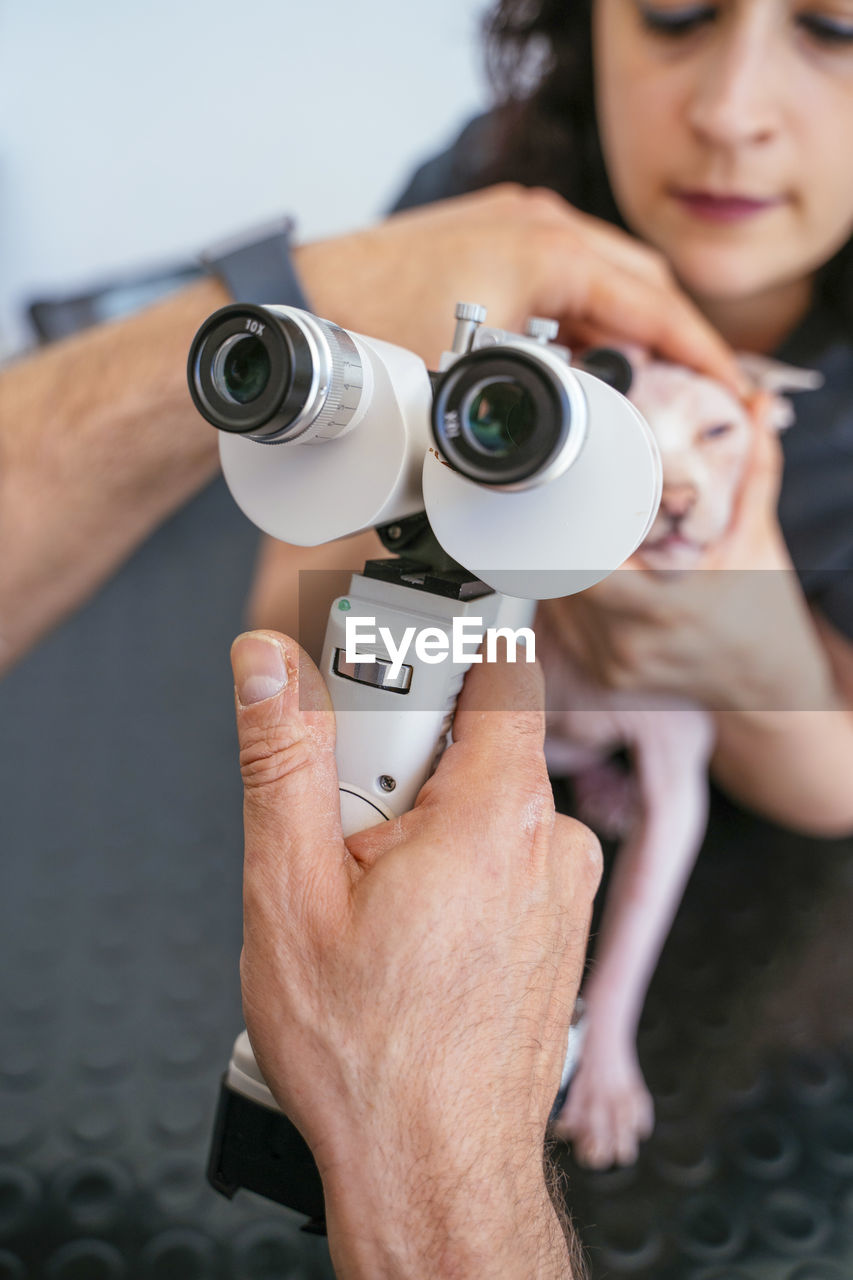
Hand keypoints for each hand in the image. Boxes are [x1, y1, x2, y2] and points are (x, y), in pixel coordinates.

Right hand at [231, 630, 600, 1278]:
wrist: (433, 1174)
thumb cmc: (371, 1058)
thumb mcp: (291, 893)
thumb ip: (283, 759)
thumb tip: (267, 666)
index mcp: (497, 813)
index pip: (491, 665)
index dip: (419, 662)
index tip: (367, 692)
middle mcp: (548, 840)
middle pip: (467, 737)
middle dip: (394, 764)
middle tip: (348, 835)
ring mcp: (563, 885)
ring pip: (477, 801)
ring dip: (417, 826)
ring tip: (375, 904)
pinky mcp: (558, 922)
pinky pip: (500, 854)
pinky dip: (451, 867)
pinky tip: (411, 931)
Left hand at [294, 185, 744, 389]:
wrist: (301, 301)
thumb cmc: (368, 326)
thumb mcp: (471, 377)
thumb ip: (541, 404)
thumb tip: (583, 447)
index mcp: (549, 250)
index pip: (654, 304)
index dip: (699, 354)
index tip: (728, 390)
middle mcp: (536, 223)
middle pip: (639, 282)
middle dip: (671, 339)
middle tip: (690, 394)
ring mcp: (509, 225)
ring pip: (601, 277)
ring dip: (625, 326)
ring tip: (639, 384)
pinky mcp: (484, 240)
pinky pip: (561, 275)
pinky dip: (583, 314)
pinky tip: (578, 356)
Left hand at [540, 398, 833, 710]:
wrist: (766, 682)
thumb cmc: (761, 607)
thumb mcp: (758, 535)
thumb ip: (754, 468)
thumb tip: (756, 405)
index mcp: (666, 604)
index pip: (584, 567)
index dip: (563, 536)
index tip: (562, 507)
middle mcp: (632, 640)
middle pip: (562, 579)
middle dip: (565, 544)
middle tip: (573, 516)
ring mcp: (614, 663)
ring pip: (558, 602)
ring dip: (565, 571)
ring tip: (591, 549)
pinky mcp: (604, 675)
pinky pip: (568, 627)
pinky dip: (574, 600)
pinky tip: (600, 584)